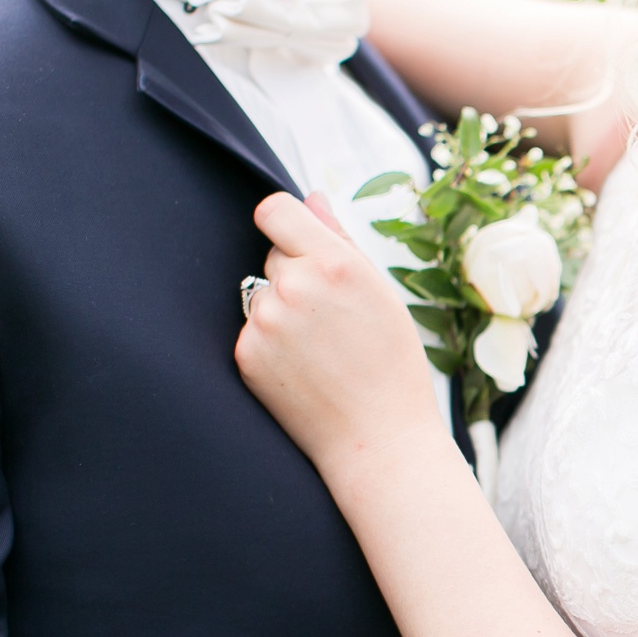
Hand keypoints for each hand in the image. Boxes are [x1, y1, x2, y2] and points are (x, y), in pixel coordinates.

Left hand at [234, 192, 444, 472]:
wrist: (378, 438)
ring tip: (320, 350)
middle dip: (296, 275)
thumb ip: (340, 239)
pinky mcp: (246, 354)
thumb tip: (310, 198)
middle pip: (272, 256)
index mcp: (334, 263)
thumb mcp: (380, 292)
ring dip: (282, 310)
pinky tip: (302, 369)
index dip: (284, 223)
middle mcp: (294, 287)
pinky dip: (270, 343)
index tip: (297, 242)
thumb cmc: (391, 364)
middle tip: (333, 319)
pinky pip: (251, 329)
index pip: (274, 210)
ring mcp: (265, 322)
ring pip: (261, 294)